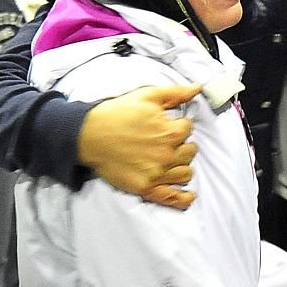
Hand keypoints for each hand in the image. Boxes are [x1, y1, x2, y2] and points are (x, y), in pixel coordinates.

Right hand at [78, 84, 201, 208]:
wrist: (88, 134)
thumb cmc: (116, 114)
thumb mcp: (147, 95)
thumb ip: (176, 93)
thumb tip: (197, 88)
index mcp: (170, 132)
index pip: (189, 129)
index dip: (179, 124)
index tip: (169, 124)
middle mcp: (167, 155)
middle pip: (190, 151)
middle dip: (182, 144)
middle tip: (168, 141)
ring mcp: (157, 174)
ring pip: (185, 173)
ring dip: (182, 165)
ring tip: (172, 160)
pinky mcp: (145, 188)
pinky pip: (171, 197)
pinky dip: (183, 198)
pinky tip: (189, 195)